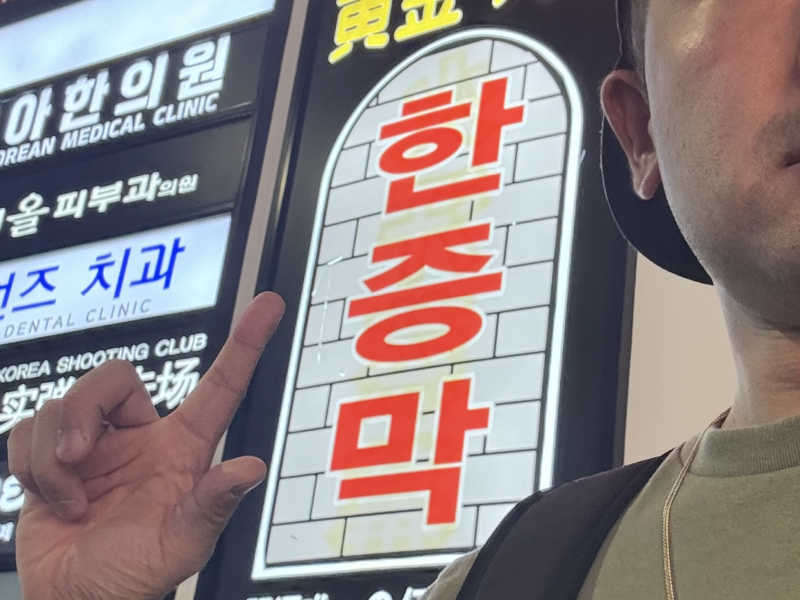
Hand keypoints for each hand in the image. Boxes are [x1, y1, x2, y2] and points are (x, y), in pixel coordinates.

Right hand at [7, 292, 284, 599]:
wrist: (73, 598)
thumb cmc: (135, 574)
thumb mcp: (182, 544)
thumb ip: (212, 504)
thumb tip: (251, 468)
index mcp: (184, 448)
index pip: (220, 386)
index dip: (246, 344)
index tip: (270, 304)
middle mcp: (140, 434)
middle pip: (113, 376)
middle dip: (84, 409)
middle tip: (76, 455)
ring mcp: (95, 443)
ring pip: (63, 402)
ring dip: (53, 457)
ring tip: (72, 500)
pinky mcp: (50, 453)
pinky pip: (27, 427)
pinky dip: (30, 468)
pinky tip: (52, 500)